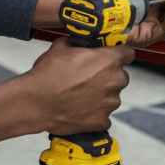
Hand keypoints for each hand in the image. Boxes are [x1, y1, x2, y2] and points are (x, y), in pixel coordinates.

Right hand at [0, 37, 133, 143]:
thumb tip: (77, 43)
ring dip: (101, 95)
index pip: (128, 53)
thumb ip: (76, 44)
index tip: (113, 57)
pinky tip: (80, 109)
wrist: (36, 102)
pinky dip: (95, 113)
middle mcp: (114, 81)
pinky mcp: (102, 121)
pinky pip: (104, 116)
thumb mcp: (60, 47)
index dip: (120, 54)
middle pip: (121, 76)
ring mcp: (110, 103)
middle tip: (89, 78)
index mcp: (109, 60)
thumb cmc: (48, 74)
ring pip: (112, 97)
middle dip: (109, 76)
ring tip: (80, 95)